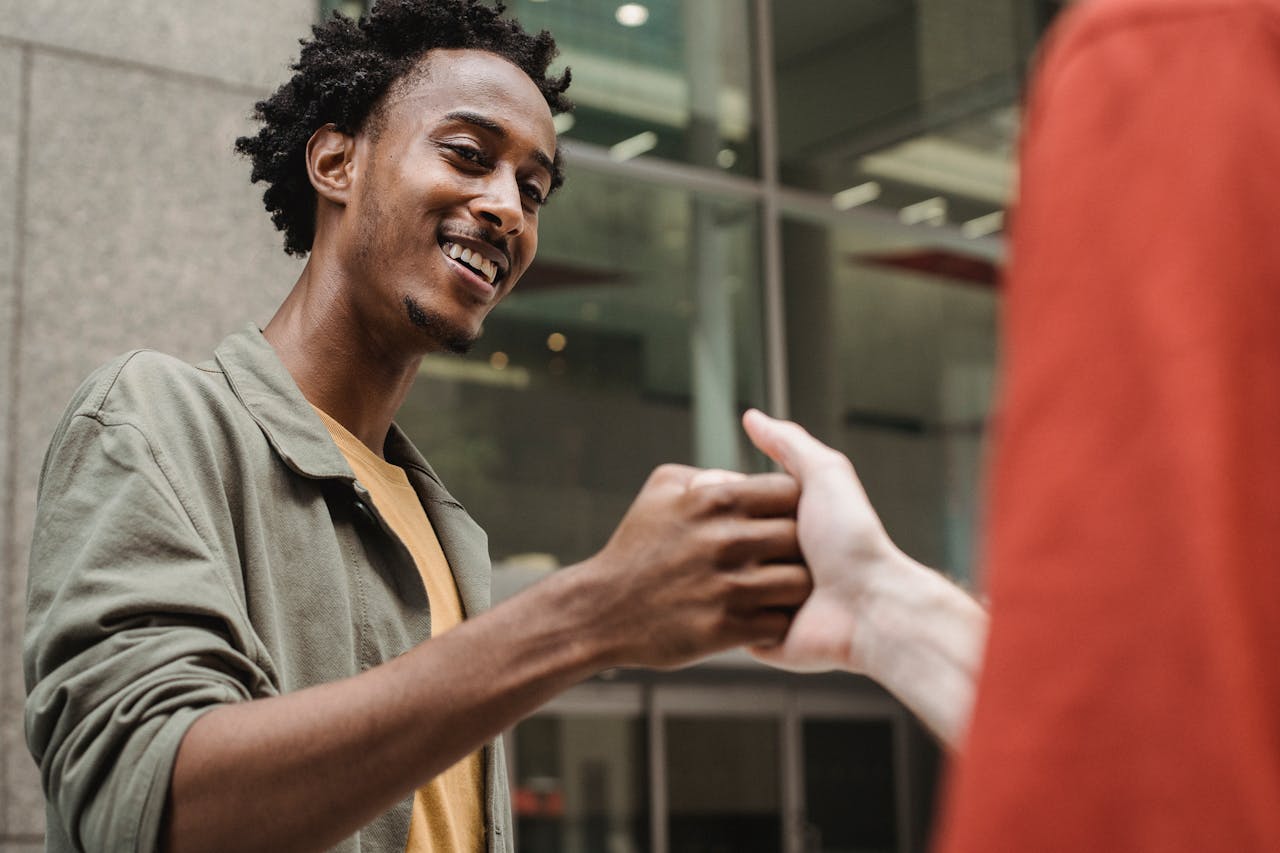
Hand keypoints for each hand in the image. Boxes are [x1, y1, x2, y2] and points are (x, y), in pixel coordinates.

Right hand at [576, 463, 810, 669]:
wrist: (602, 611)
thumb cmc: (634, 547)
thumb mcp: (661, 487)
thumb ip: (708, 475)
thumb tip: (745, 478)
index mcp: (715, 500)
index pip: (790, 490)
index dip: (793, 505)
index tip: (782, 518)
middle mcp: (726, 540)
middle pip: (800, 536)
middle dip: (797, 547)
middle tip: (778, 558)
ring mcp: (727, 587)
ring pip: (798, 583)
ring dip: (790, 589)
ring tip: (773, 589)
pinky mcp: (725, 629)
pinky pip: (779, 623)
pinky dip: (774, 623)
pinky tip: (756, 616)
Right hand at [741, 409, 900, 672]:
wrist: (872, 609)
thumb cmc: (852, 539)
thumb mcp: (824, 476)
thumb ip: (789, 444)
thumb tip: (751, 417)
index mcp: (784, 523)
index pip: (733, 503)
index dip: (733, 500)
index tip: (737, 502)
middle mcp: (772, 561)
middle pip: (726, 542)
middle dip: (742, 542)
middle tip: (777, 549)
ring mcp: (763, 600)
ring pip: (727, 581)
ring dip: (752, 581)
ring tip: (787, 583)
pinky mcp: (760, 637)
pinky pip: (733, 622)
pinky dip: (747, 616)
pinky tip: (771, 608)